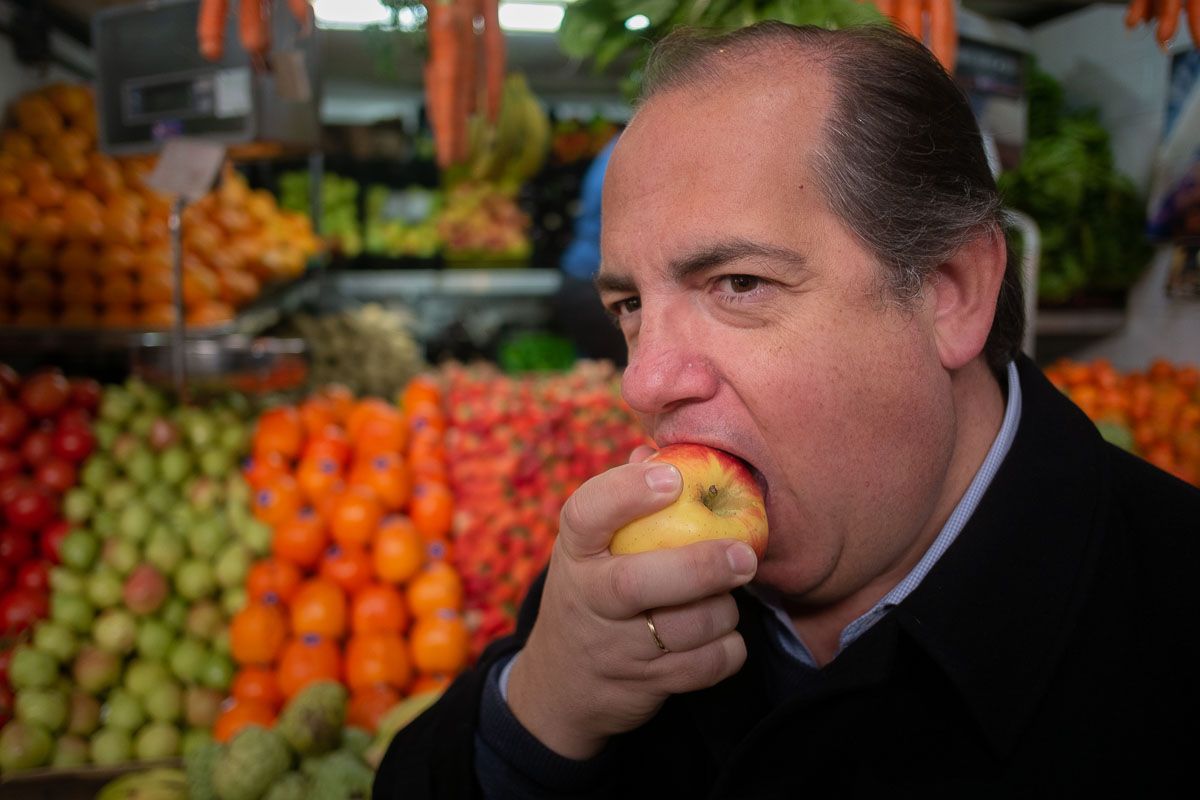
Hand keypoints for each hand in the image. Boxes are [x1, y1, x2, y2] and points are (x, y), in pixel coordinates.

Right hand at [505, 446, 758, 759]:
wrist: (562, 682)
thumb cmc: (592, 589)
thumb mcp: (592, 545)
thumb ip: (622, 498)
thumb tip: (653, 451)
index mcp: (575, 551)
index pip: (585, 514)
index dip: (627, 494)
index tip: (673, 479)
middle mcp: (587, 598)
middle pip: (636, 583)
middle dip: (698, 567)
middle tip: (744, 554)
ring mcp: (613, 647)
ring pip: (682, 629)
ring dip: (721, 611)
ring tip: (729, 596)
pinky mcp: (643, 685)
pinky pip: (702, 668)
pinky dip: (727, 650)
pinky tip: (724, 635)